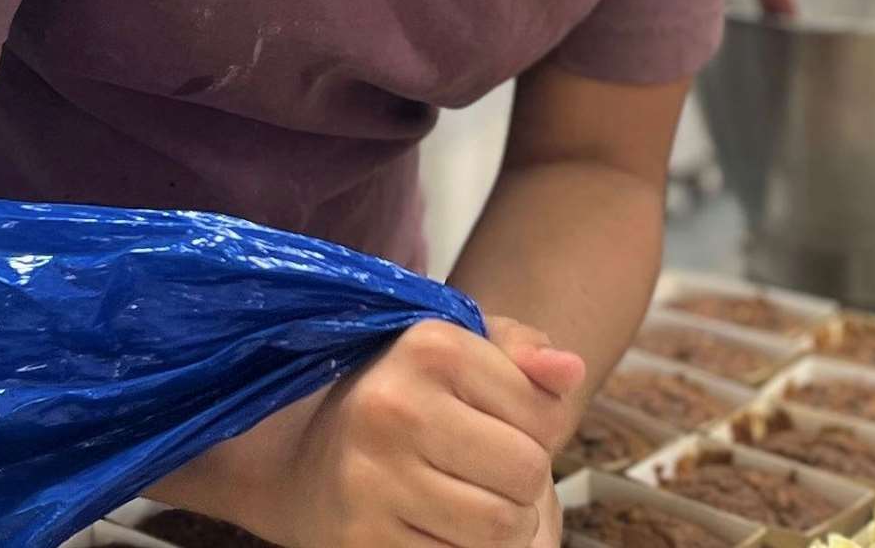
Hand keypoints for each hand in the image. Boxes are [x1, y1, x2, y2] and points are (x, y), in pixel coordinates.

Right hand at [275, 317, 584, 546]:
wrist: (305, 463)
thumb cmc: (404, 400)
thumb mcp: (458, 352)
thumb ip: (521, 351)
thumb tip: (570, 372)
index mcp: (427, 346)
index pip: (546, 414)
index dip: (537, 429)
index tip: (495, 423)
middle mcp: (393, 406)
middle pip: (527, 473)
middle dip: (521, 483)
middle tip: (483, 470)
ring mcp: (372, 477)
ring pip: (500, 528)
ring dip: (500, 526)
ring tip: (466, 500)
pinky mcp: (363, 539)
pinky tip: (434, 527)